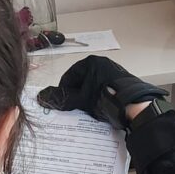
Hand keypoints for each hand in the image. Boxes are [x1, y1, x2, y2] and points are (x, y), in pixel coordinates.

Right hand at [38, 56, 167, 129]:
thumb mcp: (80, 100)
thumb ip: (61, 98)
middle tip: (76, 109)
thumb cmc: (103, 98)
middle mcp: (102, 63)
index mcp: (90, 62)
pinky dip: (99, 99)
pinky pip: (103, 90)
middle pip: (80, 82)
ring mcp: (113, 72)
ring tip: (89, 111)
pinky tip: (100, 109)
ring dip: (87, 99)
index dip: (64, 92)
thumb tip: (41, 97)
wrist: (133, 105)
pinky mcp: (120, 82)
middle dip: (76, 96)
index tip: (65, 105)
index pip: (68, 77)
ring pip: (92, 87)